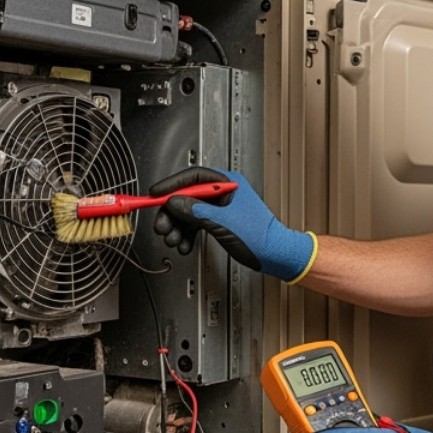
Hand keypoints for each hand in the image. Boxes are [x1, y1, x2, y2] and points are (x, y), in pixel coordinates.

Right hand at [150, 166, 316, 281]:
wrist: (276, 255)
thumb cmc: (261, 236)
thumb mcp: (223, 222)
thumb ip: (196, 211)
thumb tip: (174, 202)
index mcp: (229, 183)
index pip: (194, 177)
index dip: (172, 185)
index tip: (155, 194)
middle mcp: (223, 192)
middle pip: (188, 196)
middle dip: (172, 213)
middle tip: (162, 226)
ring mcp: (221, 208)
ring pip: (190, 212)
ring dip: (178, 227)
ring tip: (172, 240)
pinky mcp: (220, 221)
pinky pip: (196, 224)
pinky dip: (188, 235)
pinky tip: (184, 245)